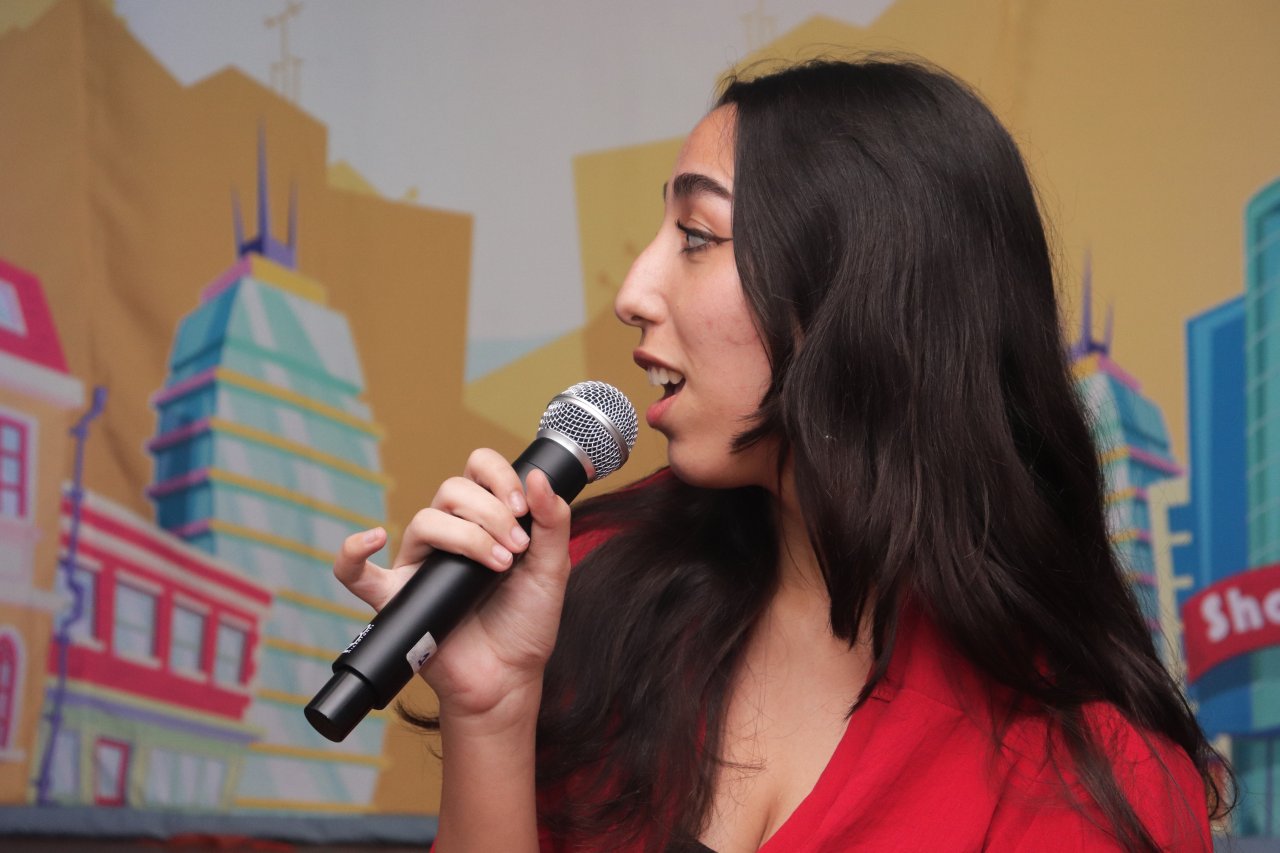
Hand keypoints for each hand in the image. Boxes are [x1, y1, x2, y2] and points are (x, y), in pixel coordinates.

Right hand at [332, 449, 571, 726]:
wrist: (509, 677)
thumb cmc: (527, 623)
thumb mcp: (552, 569)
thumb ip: (553, 521)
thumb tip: (539, 475)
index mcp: (483, 519)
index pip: (477, 468)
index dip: (498, 476)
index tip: (522, 508)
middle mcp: (447, 534)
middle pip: (451, 490)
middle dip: (490, 513)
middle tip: (515, 551)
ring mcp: (419, 564)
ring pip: (423, 521)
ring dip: (465, 537)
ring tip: (496, 567)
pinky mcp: (396, 598)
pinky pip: (355, 573)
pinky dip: (352, 551)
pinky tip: (373, 538)